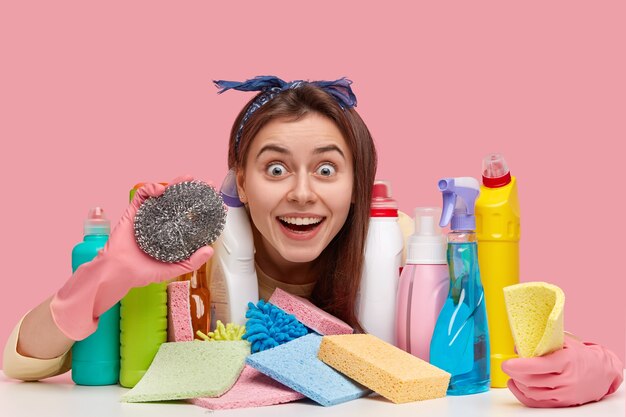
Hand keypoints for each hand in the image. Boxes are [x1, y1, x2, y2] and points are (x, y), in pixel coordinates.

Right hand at [50, 176, 213, 340]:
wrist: (120, 272)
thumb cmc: (144, 272)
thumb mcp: (174, 268)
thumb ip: (193, 261)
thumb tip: (210, 249)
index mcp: (172, 232)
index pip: (190, 214)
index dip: (202, 205)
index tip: (215, 199)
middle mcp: (162, 221)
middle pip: (179, 199)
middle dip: (192, 188)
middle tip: (205, 183)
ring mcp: (148, 214)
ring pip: (163, 193)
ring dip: (175, 183)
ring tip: (186, 179)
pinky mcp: (134, 211)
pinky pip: (142, 194)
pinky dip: (151, 188)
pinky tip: (160, 191)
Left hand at [502, 335, 623, 407]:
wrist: (601, 373)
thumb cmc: (580, 356)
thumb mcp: (564, 342)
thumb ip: (541, 342)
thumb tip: (518, 345)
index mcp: (566, 361)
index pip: (539, 365)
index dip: (520, 365)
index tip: (507, 363)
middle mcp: (566, 380)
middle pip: (532, 380)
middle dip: (515, 373)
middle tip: (507, 366)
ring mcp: (565, 394)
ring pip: (533, 392)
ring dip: (519, 383)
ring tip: (513, 373)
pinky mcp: (562, 403)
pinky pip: (537, 402)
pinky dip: (523, 394)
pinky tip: (516, 385)